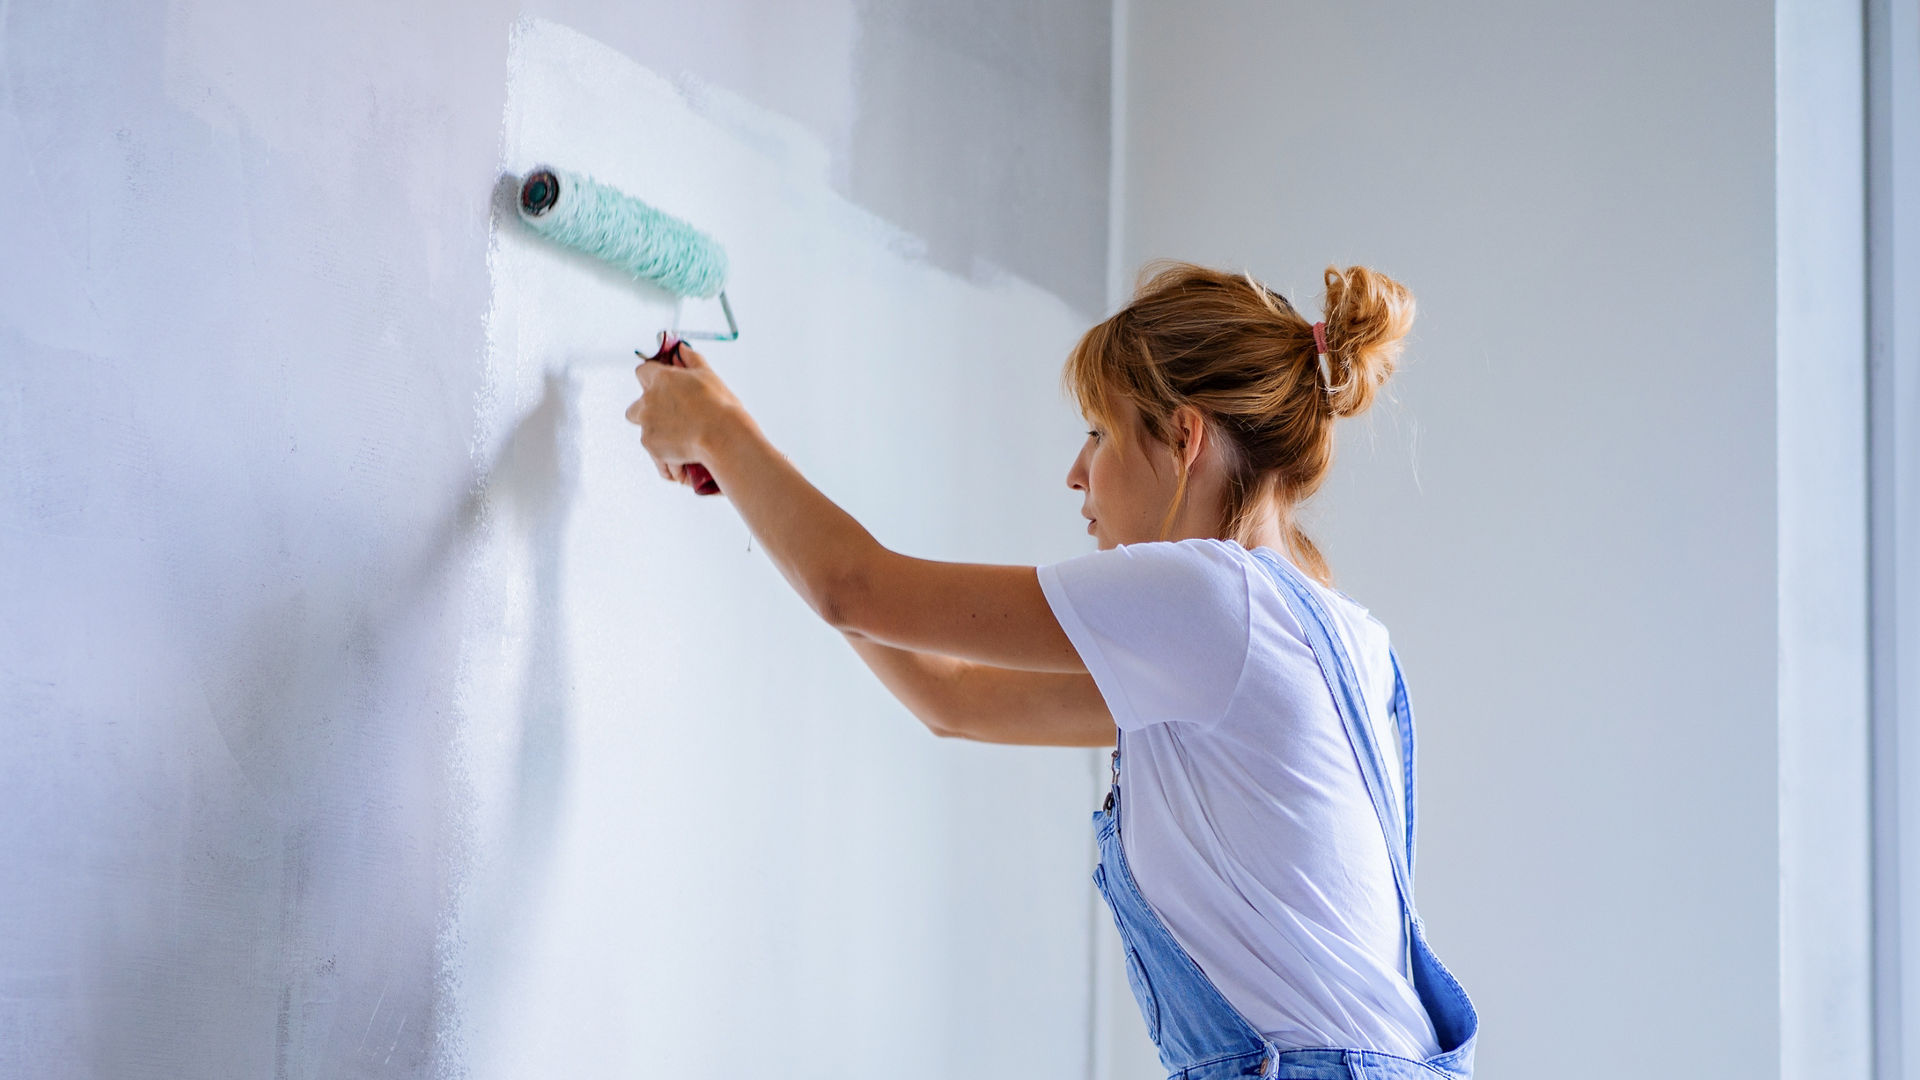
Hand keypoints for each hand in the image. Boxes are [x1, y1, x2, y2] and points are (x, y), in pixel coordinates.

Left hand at [626, 334, 743, 484]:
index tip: (664, 388)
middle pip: (636, 407)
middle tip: (673, 420)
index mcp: (661, 379)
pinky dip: (667, 457)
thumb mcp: (708, 376)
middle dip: (649, 413)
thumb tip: (683, 348)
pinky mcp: (651, 446)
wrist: (723, 437)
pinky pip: (655, 453)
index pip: (643, 372)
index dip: (653, 381)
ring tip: (684, 442)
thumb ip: (692, 359)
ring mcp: (647, 424)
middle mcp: (648, 401)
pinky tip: (685, 457)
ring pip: (646, 431)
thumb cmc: (719, 407)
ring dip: (659, 435)